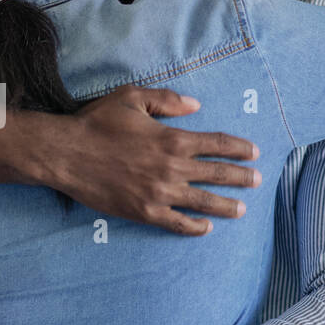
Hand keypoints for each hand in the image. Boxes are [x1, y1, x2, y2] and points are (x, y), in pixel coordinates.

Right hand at [37, 84, 259, 234]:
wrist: (66, 154)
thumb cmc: (96, 123)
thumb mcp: (131, 98)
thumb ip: (167, 100)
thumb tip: (196, 107)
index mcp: (172, 139)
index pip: (217, 145)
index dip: (239, 148)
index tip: (254, 153)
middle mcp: (172, 168)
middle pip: (218, 175)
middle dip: (242, 178)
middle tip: (257, 181)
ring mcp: (160, 193)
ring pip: (203, 202)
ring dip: (226, 205)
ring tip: (240, 209)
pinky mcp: (144, 212)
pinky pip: (177, 224)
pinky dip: (194, 227)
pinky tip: (205, 227)